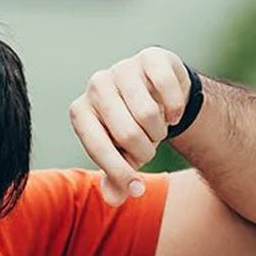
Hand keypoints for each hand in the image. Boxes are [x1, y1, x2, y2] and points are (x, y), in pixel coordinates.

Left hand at [69, 46, 191, 205]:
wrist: (157, 96)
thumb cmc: (131, 131)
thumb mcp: (121, 157)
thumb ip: (116, 179)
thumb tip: (115, 199)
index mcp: (80, 112)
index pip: (98, 147)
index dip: (120, 172)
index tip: (136, 188)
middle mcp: (95, 85)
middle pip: (128, 134)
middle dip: (145, 150)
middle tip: (148, 147)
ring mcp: (122, 67)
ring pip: (149, 114)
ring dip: (160, 131)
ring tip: (156, 128)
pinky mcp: (150, 56)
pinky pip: (167, 89)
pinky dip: (175, 110)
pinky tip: (171, 112)